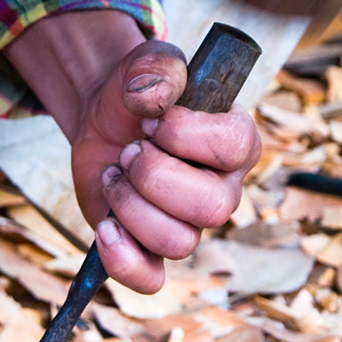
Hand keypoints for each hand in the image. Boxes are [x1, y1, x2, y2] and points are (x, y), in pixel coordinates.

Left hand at [69, 38, 260, 292]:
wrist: (105, 115)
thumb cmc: (139, 89)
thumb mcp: (146, 63)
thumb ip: (156, 68)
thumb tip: (154, 99)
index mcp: (236, 141)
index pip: (232, 148)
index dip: (183, 133)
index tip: (151, 118)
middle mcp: (222, 189)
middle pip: (211, 208)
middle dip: (153, 175)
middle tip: (129, 150)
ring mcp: (189, 223)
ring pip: (179, 243)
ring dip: (130, 205)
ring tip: (114, 174)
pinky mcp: (150, 247)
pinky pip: (151, 279)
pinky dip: (123, 260)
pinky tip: (105, 226)